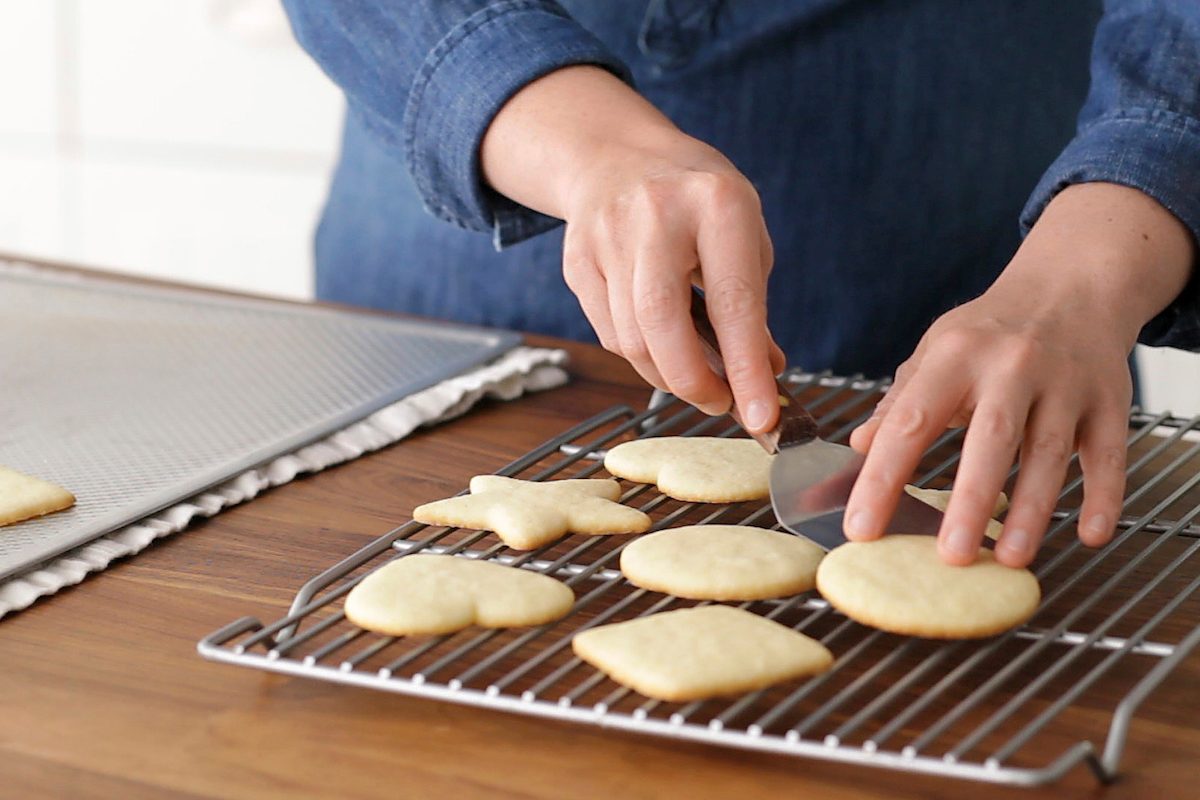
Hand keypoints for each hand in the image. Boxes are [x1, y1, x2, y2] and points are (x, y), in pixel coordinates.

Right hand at [481, 66, 784, 431]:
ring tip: (697, 374)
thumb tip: (762, 377)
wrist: (617, 155)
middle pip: (661, 326)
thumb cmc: (695, 200)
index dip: (746, 368)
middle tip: (720, 403)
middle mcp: (655, 216)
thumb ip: (753, 305)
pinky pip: (609, 333)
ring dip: (668, 374)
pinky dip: (641, 353)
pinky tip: (661, 342)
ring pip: (631, 340)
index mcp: (716, 203)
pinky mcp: (577, 261)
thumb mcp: (743, 234)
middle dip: (694, 382)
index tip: (763, 418)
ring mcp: (606, 237)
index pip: (733, 303)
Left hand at [845, 183, 1194, 566]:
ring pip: (1049, 452)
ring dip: (1031, 509)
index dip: (882, 476)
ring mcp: (1065, 383)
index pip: (912, 422)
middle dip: (969, 500)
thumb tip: (860, 446)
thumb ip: (901, 401)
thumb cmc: (990, 329)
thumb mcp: (937, 350)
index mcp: (955, 356)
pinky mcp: (1109, 399)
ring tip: (1010, 557)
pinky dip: (1103, 496)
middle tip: (951, 556)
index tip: (862, 527)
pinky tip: (1090, 535)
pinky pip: (1108, 453)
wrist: (1073, 282)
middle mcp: (1011, 366)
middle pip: (990, 439)